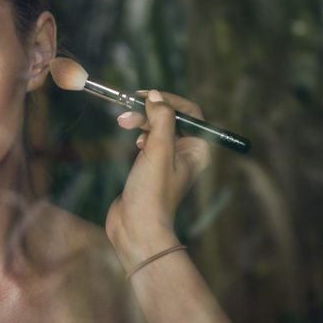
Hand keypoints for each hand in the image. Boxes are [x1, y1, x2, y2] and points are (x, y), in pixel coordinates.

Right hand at [105, 90, 210, 266]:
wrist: (136, 227)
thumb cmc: (153, 193)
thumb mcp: (158, 149)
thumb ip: (160, 119)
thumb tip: (155, 95)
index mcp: (198, 149)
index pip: (189, 112)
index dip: (169, 100)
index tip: (146, 95)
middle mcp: (187, 153)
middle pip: (171, 117)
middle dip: (149, 111)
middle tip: (127, 110)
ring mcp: (169, 159)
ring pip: (157, 127)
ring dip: (141, 121)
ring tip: (124, 123)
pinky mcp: (152, 166)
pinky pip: (148, 139)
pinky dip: (138, 134)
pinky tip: (133, 142)